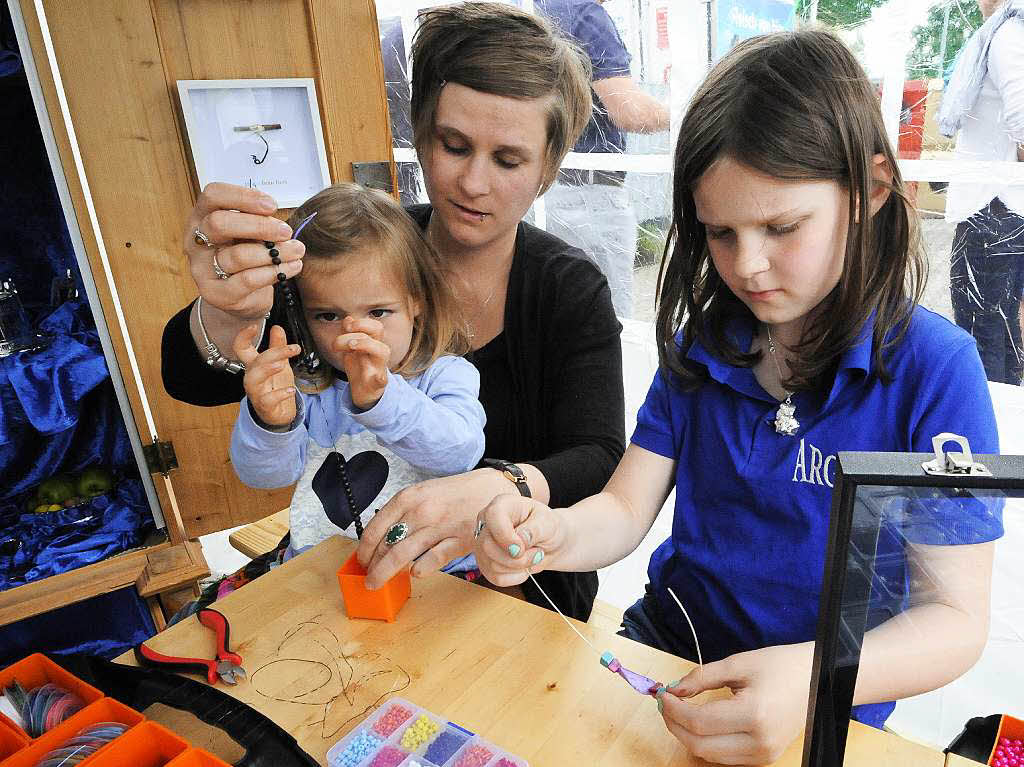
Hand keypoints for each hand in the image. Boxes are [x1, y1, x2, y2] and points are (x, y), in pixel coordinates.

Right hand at [185, 182, 303, 319]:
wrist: (241, 297)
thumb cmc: (246, 255)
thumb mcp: (249, 233)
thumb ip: (257, 223)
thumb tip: (278, 224)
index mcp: (201, 217)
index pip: (213, 195)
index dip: (243, 196)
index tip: (272, 205)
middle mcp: (194, 241)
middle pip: (219, 223)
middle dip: (259, 226)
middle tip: (286, 231)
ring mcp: (202, 269)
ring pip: (238, 255)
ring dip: (274, 252)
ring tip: (297, 250)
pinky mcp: (216, 293)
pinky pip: (248, 280)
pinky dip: (274, 271)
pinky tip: (292, 266)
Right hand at [234, 324, 300, 426]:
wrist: (278, 413)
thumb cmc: (275, 386)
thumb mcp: (279, 364)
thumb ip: (278, 347)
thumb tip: (277, 327)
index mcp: (254, 365)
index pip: (241, 349)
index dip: (243, 337)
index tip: (254, 326)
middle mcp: (252, 378)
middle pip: (255, 362)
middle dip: (273, 353)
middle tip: (292, 349)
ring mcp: (256, 392)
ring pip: (254, 380)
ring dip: (267, 370)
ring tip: (282, 365)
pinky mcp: (265, 406)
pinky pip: (267, 400)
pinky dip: (279, 394)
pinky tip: (291, 390)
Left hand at [333, 317, 390, 409]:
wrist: (364, 392)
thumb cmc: (360, 368)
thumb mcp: (352, 350)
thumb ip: (349, 334)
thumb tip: (348, 319)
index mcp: (372, 342)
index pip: (374, 325)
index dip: (360, 322)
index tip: (345, 328)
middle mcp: (377, 351)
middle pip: (378, 330)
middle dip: (359, 328)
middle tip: (342, 339)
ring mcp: (378, 366)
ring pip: (382, 351)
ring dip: (365, 344)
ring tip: (351, 348)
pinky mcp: (377, 384)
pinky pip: (382, 379)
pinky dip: (380, 378)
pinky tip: (377, 377)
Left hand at [356, 469, 508, 588]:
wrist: (494, 489)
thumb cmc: (458, 493)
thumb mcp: (425, 493)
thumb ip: (404, 512)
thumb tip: (382, 536)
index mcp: (409, 497)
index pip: (375, 527)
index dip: (364, 549)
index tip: (360, 560)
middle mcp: (421, 511)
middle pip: (386, 545)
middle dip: (372, 566)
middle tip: (368, 577)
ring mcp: (440, 527)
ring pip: (401, 555)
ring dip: (385, 573)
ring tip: (377, 583)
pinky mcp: (458, 541)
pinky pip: (431, 560)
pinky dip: (418, 570)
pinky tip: (414, 573)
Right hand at [473, 494, 565, 586]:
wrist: (549, 542)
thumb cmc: (547, 527)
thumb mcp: (548, 523)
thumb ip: (534, 530)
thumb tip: (520, 541)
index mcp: (502, 504)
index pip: (493, 516)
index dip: (506, 536)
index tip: (522, 548)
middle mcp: (487, 522)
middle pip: (488, 546)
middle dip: (517, 558)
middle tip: (538, 554)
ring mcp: (482, 543)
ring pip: (492, 565)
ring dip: (519, 568)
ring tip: (532, 557)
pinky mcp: (485, 563)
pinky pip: (495, 578)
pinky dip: (514, 578)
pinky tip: (523, 567)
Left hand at [658, 643, 813, 764]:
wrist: (817, 680)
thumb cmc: (780, 666)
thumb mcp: (738, 663)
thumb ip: (702, 677)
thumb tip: (674, 689)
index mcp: (754, 714)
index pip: (700, 721)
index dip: (674, 710)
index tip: (662, 695)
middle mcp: (759, 741)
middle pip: (700, 745)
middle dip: (675, 725)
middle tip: (665, 704)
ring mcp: (763, 754)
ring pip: (710, 756)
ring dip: (688, 735)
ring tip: (679, 711)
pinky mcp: (765, 758)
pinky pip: (725, 757)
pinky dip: (706, 742)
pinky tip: (700, 721)